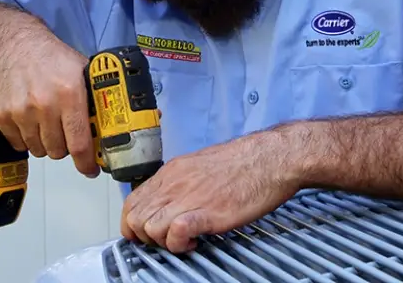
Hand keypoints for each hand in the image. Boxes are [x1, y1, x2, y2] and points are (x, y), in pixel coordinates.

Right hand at [0, 23, 98, 176]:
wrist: (12, 43)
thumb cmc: (50, 56)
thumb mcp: (81, 69)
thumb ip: (92, 97)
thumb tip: (108, 126)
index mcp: (70, 94)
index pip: (80, 142)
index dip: (87, 163)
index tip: (91, 169)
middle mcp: (44, 104)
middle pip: (58, 150)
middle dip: (65, 146)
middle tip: (66, 133)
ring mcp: (20, 111)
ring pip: (38, 149)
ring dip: (45, 142)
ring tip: (47, 122)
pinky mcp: (0, 115)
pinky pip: (18, 144)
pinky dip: (25, 137)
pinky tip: (29, 119)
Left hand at [120, 128, 301, 252]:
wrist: (270, 158)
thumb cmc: (244, 162)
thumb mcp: (201, 164)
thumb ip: (182, 181)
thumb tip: (172, 199)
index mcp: (172, 171)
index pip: (132, 201)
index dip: (133, 224)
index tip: (147, 233)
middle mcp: (175, 183)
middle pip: (135, 218)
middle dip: (145, 237)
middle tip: (167, 239)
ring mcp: (189, 196)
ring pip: (149, 228)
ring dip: (163, 242)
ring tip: (184, 240)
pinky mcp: (207, 212)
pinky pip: (176, 232)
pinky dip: (179, 244)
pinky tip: (195, 242)